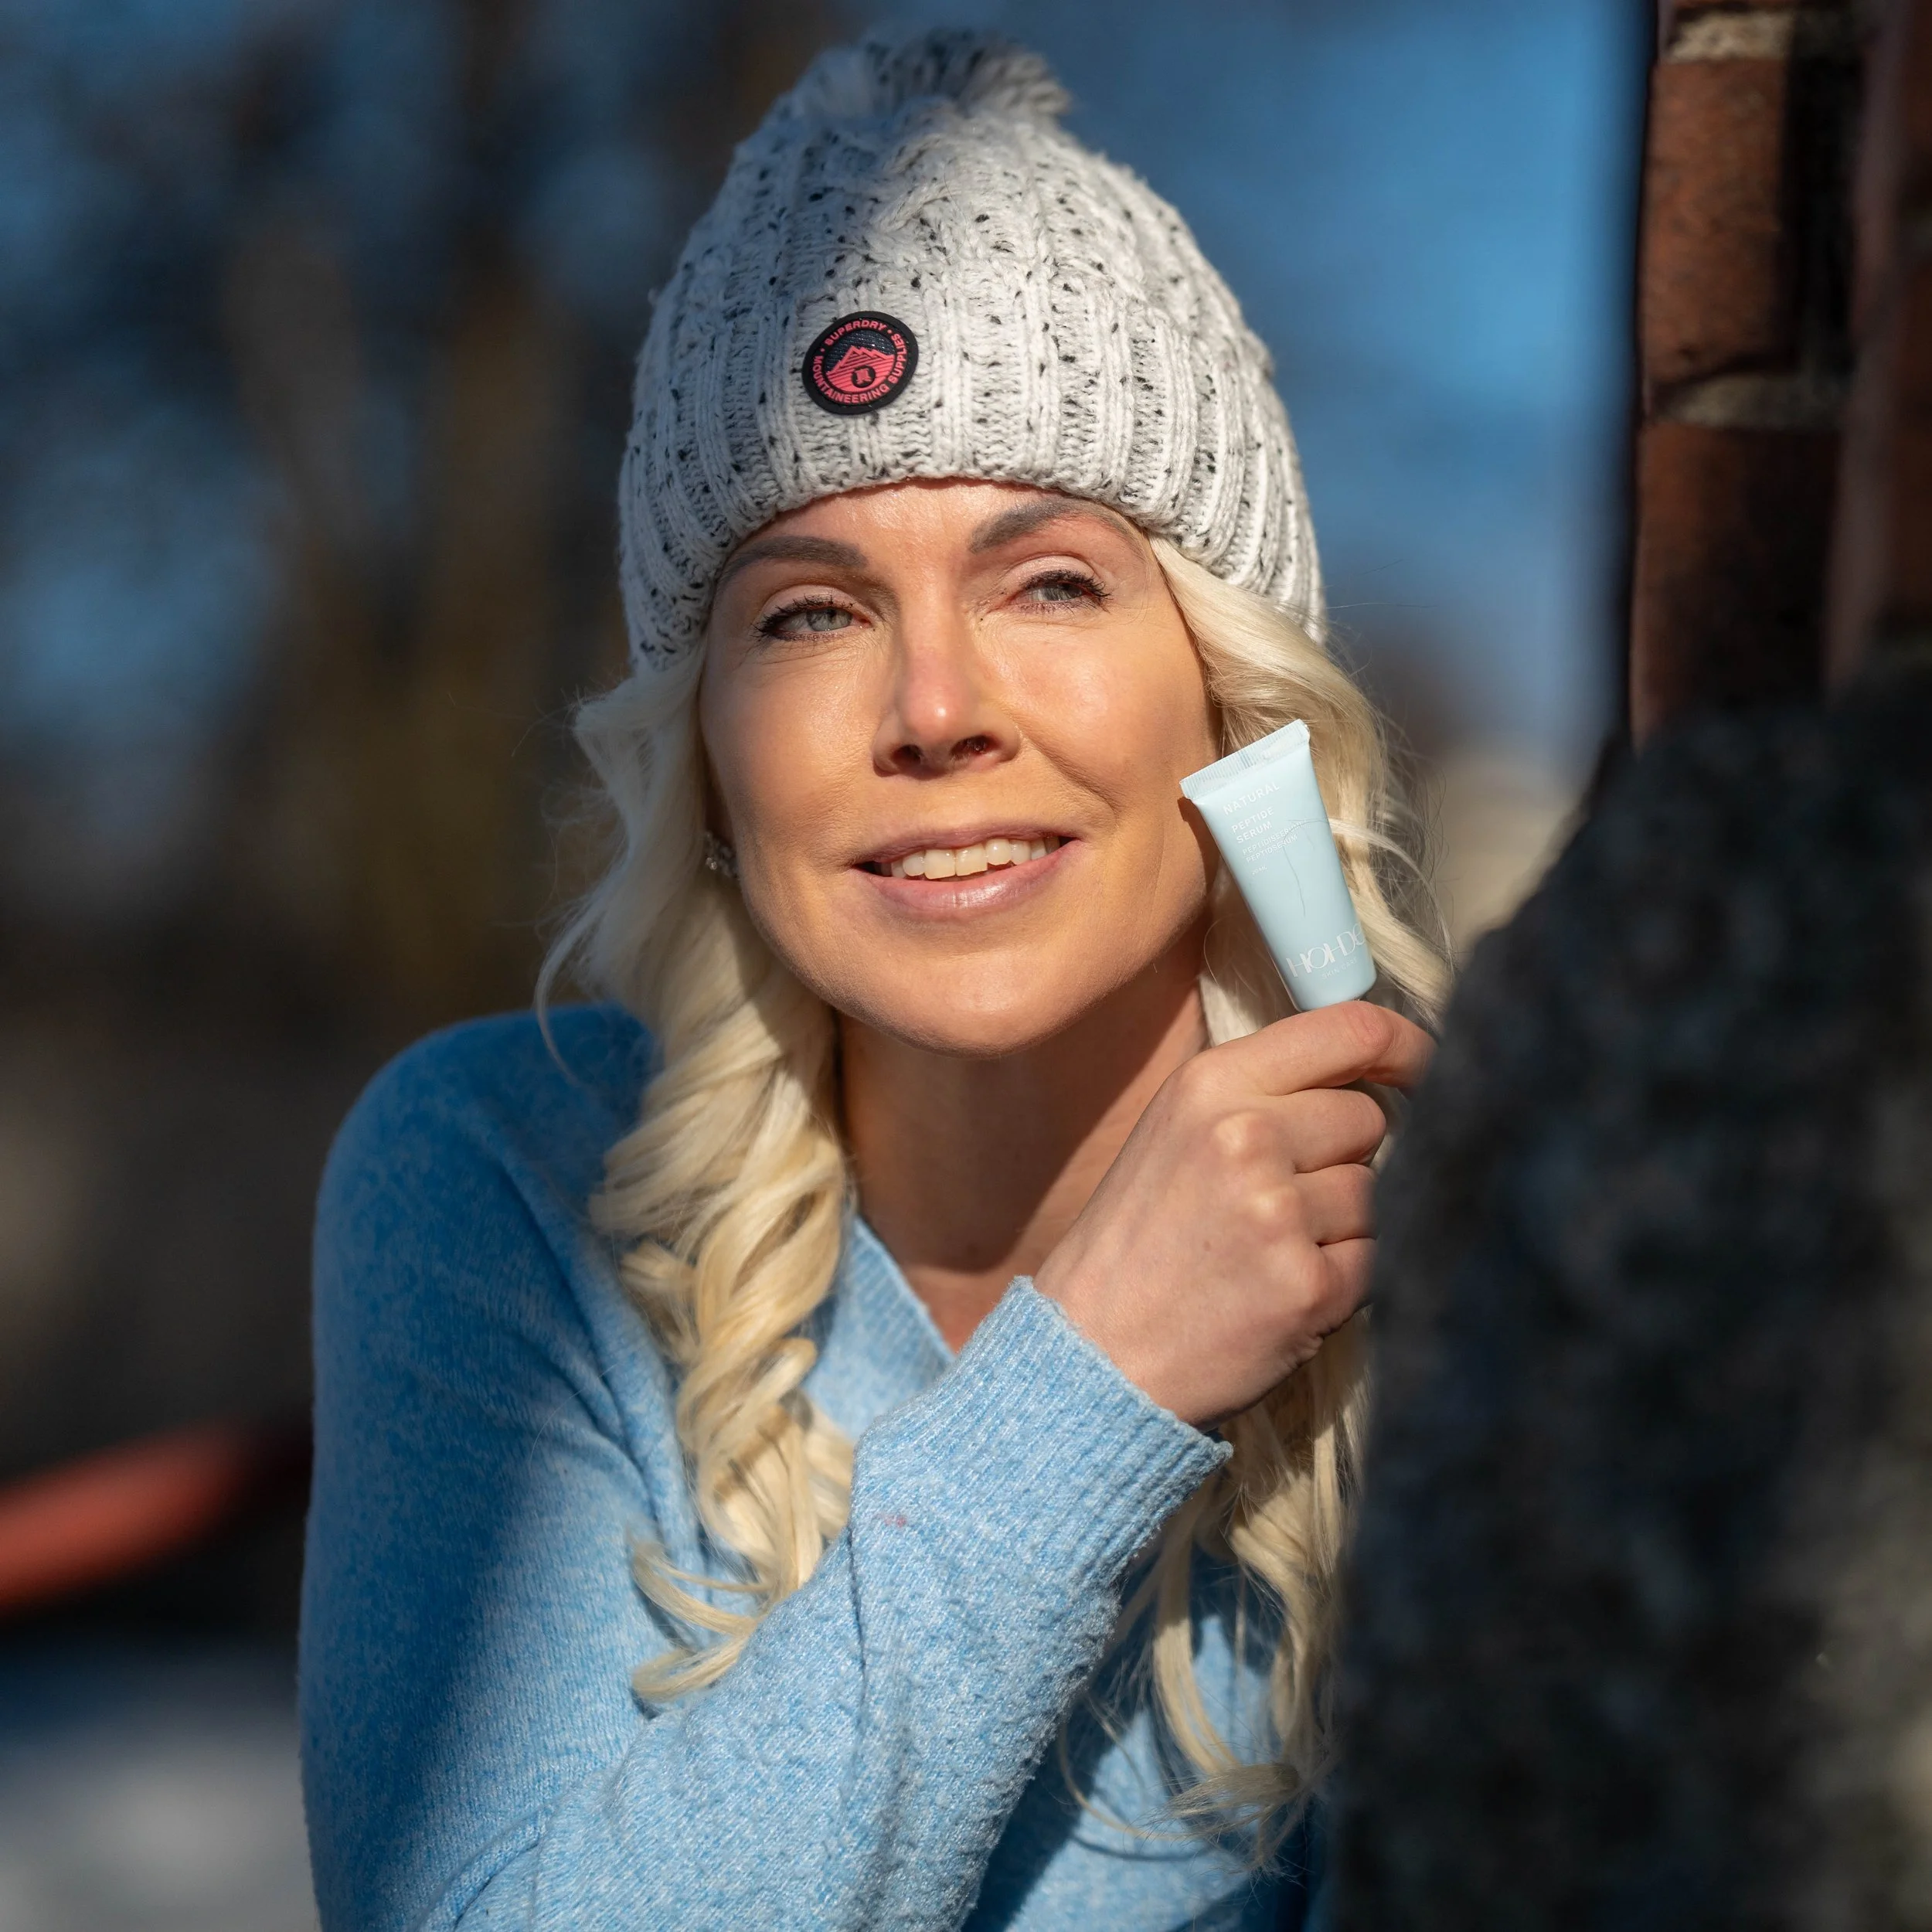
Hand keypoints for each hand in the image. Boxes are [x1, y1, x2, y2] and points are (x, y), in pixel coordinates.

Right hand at [1033, 1001, 1432, 1426]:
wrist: (1093, 1350)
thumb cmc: (1141, 1241)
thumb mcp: (1178, 1130)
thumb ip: (1264, 1091)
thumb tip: (1375, 1070)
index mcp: (1211, 1083)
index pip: (1350, 1030)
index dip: (1406, 1046)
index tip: (1424, 1068)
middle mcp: (1245, 1135)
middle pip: (1369, 1119)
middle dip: (1344, 1158)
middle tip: (1277, 1202)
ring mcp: (1277, 1212)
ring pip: (1378, 1193)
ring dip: (1343, 1226)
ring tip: (1268, 1253)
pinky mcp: (1306, 1286)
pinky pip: (1378, 1261)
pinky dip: (1345, 1281)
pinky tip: (1283, 1293)